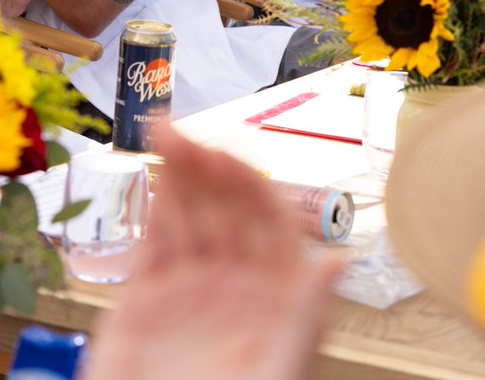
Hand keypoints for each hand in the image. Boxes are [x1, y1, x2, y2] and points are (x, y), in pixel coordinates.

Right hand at [84, 125, 341, 379]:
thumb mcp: (277, 372)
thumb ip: (303, 317)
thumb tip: (336, 259)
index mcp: (274, 295)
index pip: (266, 218)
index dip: (246, 179)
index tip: (221, 152)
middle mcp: (233, 284)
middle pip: (222, 207)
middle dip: (203, 163)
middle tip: (176, 129)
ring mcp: (189, 289)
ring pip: (186, 216)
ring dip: (176, 173)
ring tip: (160, 132)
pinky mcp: (147, 301)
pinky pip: (153, 243)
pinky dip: (152, 208)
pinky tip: (152, 176)